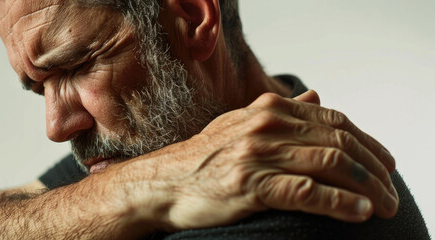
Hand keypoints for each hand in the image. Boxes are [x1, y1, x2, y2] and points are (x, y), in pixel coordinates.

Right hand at [162, 90, 397, 229]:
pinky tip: (360, 211)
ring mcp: (258, 154)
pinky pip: (307, 191)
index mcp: (269, 109)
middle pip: (338, 142)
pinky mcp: (250, 184)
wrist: (163, 183)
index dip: (367, 142)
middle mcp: (266, 125)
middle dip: (374, 168)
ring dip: (367, 187)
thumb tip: (317, 96)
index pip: (334, 120)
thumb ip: (281, 111)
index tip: (386, 164)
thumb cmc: (202, 158)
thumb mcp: (241, 124)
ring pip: (329, 165)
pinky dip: (340, 203)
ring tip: (386, 205)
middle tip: (393, 191)